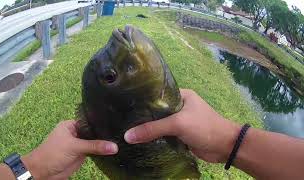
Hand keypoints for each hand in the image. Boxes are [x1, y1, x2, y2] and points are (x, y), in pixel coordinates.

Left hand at [22, 120, 117, 179]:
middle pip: (93, 132)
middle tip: (120, 134)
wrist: (43, 173)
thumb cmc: (52, 154)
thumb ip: (94, 146)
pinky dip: (101, 152)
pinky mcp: (81, 155)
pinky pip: (94, 152)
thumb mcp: (75, 146)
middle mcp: (75, 133)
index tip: (115, 123)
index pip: (89, 121)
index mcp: (70, 125)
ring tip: (119, 141)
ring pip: (94, 142)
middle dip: (104, 134)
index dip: (101, 123)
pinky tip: (112, 150)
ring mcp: (79, 145)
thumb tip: (113, 147)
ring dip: (103, 144)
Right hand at [124, 89, 240, 162]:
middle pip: (157, 112)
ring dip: (148, 129)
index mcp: (181, 95)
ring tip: (126, 130)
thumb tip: (128, 136)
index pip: (156, 96)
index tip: (125, 106)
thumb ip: (153, 129)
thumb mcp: (178, 124)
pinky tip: (140, 141)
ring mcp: (180, 121)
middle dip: (143, 117)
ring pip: (160, 125)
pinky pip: (164, 135)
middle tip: (122, 121)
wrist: (225, 147)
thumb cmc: (204, 127)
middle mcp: (179, 107)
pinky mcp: (180, 135)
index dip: (142, 101)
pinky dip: (155, 139)